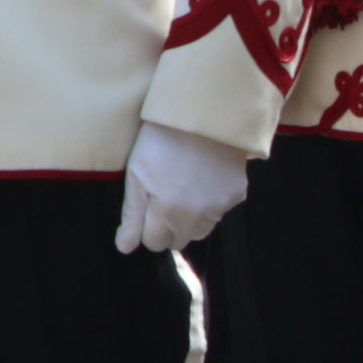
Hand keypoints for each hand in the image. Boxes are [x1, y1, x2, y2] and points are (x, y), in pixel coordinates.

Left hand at [116, 123, 253, 254]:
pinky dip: (210, 203)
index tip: (147, 206)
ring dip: (190, 219)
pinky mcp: (236, 195)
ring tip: (183, 187)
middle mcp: (196, 217)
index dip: (146, 227)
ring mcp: (219, 207)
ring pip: (200, 230)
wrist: (202, 113)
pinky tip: (202, 179)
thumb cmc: (160, 141)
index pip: (154, 243)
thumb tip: (125, 248)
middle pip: (178, 240)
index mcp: (167, 213)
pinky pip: (219, 212)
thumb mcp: (136, 175)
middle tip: (164, 196)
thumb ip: (132, 216)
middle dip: (168, 226)